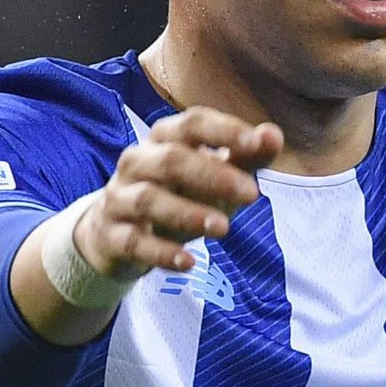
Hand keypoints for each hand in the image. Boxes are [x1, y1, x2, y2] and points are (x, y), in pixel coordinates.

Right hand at [74, 107, 282, 279]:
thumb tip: (274, 135)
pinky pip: (134, 242)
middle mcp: (137, 162)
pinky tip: (190, 262)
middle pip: (171, 160)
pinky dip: (162, 253)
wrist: (113, 232)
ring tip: (223, 228)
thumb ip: (245, 155)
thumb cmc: (176, 195)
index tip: (255, 143)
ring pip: (149, 200)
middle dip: (212, 175)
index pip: (192, 124)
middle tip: (252, 194)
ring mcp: (120, 199)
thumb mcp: (213, 175)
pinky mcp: (111, 236)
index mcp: (163, 139)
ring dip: (188, 213)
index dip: (223, 130)